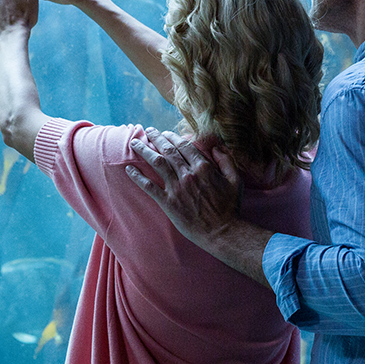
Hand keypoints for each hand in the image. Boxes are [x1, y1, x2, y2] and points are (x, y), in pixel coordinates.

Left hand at [126, 129, 241, 249]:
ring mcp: (177, 188)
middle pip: (168, 150)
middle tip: (147, 131)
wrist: (222, 232)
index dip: (172, 137)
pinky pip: (149, 187)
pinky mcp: (168, 203)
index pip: (184, 145)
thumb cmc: (230, 207)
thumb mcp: (235, 180)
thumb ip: (226, 160)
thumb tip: (216, 146)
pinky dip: (138, 177)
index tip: (165, 133)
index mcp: (204, 167)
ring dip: (144, 151)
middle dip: (156, 138)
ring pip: (157, 163)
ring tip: (134, 143)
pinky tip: (129, 169)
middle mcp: (188, 174)